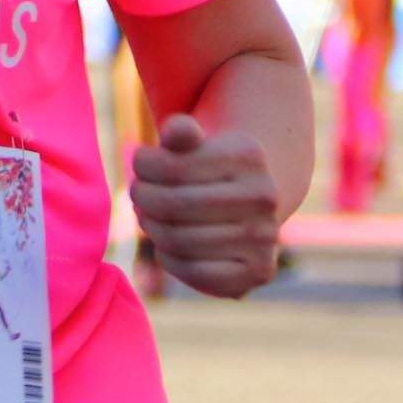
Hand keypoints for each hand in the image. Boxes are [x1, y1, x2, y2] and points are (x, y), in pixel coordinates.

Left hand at [128, 114, 282, 297]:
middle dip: (144, 199)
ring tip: (149, 218)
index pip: (173, 166)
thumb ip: (181, 132)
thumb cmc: (207, 168)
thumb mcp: (196, 143)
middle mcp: (263, 196)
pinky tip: (166, 245)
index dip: (144, 165)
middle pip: (173, 205)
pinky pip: (195, 272)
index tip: (140, 162)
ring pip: (179, 240)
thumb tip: (176, 130)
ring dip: (153, 229)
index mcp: (247, 155)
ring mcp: (265, 237)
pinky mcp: (258, 272)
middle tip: (138, 195)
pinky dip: (170, 258)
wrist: (248, 204)